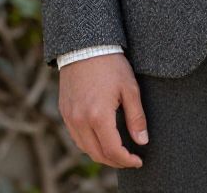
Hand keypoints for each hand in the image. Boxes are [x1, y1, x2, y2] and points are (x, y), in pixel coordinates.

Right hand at [59, 52, 148, 168]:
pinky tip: (100, 138)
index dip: (127, 160)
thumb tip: (142, 141)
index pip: (113, 151)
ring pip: (84, 148)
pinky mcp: (64, 110)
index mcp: (98, 116)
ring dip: (101, 154)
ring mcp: (70, 116)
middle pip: (97, 154)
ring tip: (116, 151)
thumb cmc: (111, 64)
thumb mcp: (129, 88)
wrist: (85, 45)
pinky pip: (75, 136)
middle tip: (129, 159)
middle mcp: (80, 120)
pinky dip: (88, 143)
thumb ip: (136, 117)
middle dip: (115, 161)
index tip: (138, 161)